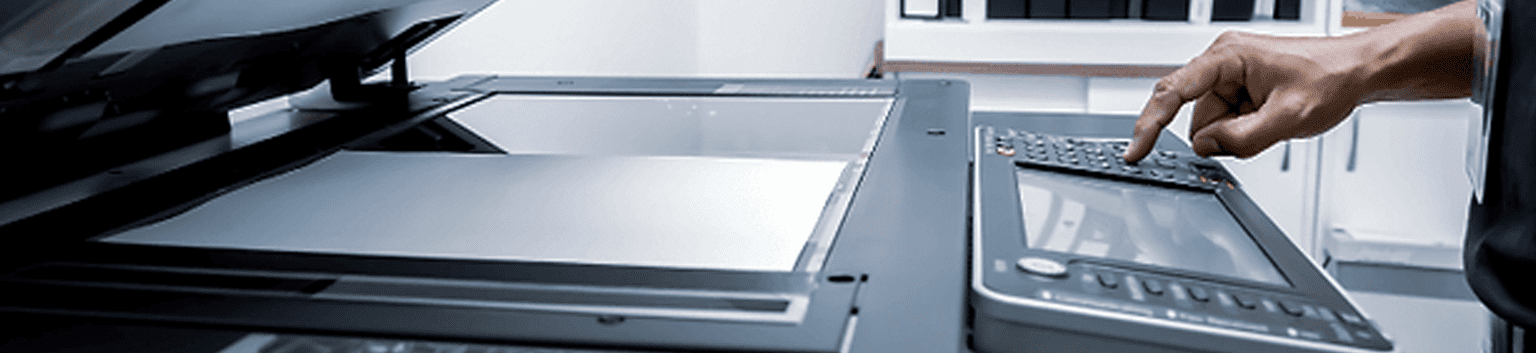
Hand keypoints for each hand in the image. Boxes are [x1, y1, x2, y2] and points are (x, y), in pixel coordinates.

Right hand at [1122, 0, 1475, 162]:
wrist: (1358, 71)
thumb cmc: (1331, 79)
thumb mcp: (1288, 118)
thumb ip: (1241, 139)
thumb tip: (1207, 148)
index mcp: (1226, 57)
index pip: (1172, 92)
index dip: (1149, 125)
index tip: (1135, 152)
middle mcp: (1221, 61)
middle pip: (1196, 118)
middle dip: (1223, 135)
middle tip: (1262, 131)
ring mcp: (1228, 76)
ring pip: (1211, 125)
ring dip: (1237, 135)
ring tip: (1273, 123)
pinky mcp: (1237, 88)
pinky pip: (1226, 123)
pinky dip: (1244, 131)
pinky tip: (1269, 121)